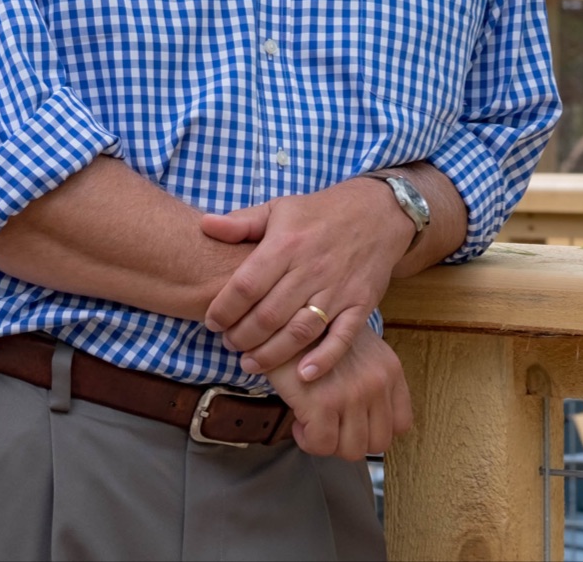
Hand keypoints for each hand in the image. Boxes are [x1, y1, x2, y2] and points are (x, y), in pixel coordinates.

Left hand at [199, 178, 411, 379]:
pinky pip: (342, 337)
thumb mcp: (279, 208)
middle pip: (269, 315)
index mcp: (286, 244)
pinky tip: (304, 375)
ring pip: (299, 332)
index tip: (212, 322)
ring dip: (271, 354)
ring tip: (251, 363)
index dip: (224, 309)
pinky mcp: (360, 304)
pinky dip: (324, 359)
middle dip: (243, 337)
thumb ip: (241, 222)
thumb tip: (204, 225)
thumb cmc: (320, 213)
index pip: (246, 285)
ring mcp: (338, 289)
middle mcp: (311, 268)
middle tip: (230, 344)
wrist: (378, 212)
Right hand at [267, 325, 411, 460]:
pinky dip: (308, 440)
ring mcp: (352, 394)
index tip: (355, 424)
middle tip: (332, 426)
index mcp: (390, 370)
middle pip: (378, 443)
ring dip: (330, 442)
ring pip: (351, 450)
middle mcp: (377, 383)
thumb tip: (368, 423)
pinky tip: (299, 421)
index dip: (375, 430)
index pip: (401, 424)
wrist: (287, 321)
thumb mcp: (362, 351)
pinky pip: (321, 445)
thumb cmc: (319, 336)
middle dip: (351, 440)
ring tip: (315, 422)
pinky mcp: (323, 403)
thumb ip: (373, 381)